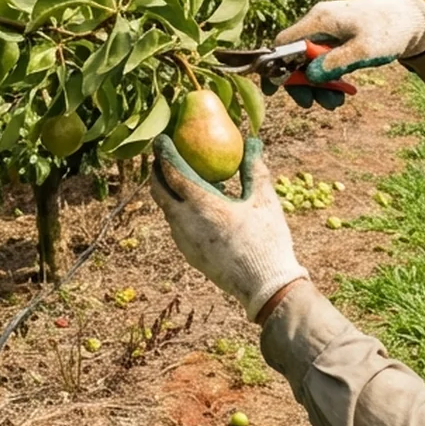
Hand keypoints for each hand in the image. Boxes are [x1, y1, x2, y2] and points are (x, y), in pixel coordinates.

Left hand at [149, 135, 307, 319]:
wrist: (265, 287)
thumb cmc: (267, 240)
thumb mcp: (264, 200)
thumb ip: (254, 168)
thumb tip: (251, 140)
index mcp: (202, 205)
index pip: (172, 172)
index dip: (163, 153)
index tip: (161, 138)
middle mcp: (185, 223)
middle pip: (159, 191)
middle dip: (157, 171)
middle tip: (163, 155)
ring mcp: (184, 241)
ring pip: (166, 209)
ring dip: (168, 190)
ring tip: (180, 177)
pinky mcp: (189, 254)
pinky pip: (176, 224)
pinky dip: (179, 208)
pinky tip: (197, 205)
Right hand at [274, 0, 424, 108]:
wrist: (413, 21)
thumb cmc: (390, 30)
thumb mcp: (364, 50)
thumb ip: (336, 63)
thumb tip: (309, 76)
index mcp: (320, 19)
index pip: (284, 42)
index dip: (274, 65)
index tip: (274, 90)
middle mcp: (319, 22)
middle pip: (295, 55)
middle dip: (302, 82)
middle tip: (312, 104)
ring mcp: (328, 31)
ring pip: (310, 61)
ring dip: (318, 84)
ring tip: (335, 104)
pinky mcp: (338, 39)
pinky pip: (324, 61)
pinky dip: (329, 78)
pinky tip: (341, 93)